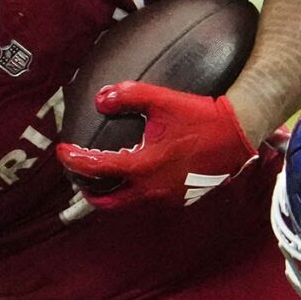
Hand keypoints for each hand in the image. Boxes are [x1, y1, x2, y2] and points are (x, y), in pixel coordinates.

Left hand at [54, 83, 253, 213]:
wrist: (238, 133)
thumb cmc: (201, 117)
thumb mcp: (163, 100)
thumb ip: (129, 96)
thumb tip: (100, 99)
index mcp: (143, 166)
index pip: (97, 168)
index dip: (74, 160)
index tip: (63, 151)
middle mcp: (152, 189)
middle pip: (108, 202)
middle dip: (89, 191)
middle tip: (80, 176)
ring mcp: (167, 198)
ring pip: (129, 203)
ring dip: (114, 192)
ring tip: (106, 175)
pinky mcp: (180, 199)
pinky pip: (149, 200)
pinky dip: (136, 191)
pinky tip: (138, 176)